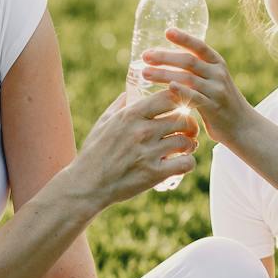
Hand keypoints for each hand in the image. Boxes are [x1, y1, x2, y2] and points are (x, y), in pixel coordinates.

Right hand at [69, 90, 198, 205]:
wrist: (87, 185)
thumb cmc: (94, 152)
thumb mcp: (103, 123)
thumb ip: (119, 106)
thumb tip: (129, 92)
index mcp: (130, 115)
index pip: (168, 97)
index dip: (181, 100)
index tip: (182, 107)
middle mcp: (142, 131)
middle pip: (183, 119)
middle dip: (190, 124)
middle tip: (189, 130)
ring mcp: (149, 153)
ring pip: (186, 141)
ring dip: (191, 144)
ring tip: (187, 147)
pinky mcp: (154, 174)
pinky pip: (185, 163)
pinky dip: (188, 163)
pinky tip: (183, 163)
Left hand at [138, 30, 256, 143]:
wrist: (243, 127)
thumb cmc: (221, 103)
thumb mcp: (214, 81)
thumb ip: (197, 71)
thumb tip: (167, 60)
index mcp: (217, 64)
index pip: (200, 46)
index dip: (184, 38)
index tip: (167, 31)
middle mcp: (218, 74)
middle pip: (189, 61)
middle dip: (165, 57)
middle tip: (145, 56)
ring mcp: (217, 91)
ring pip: (188, 78)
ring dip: (164, 74)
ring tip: (145, 73)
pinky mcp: (214, 108)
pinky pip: (196, 97)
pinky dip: (182, 91)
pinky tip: (168, 88)